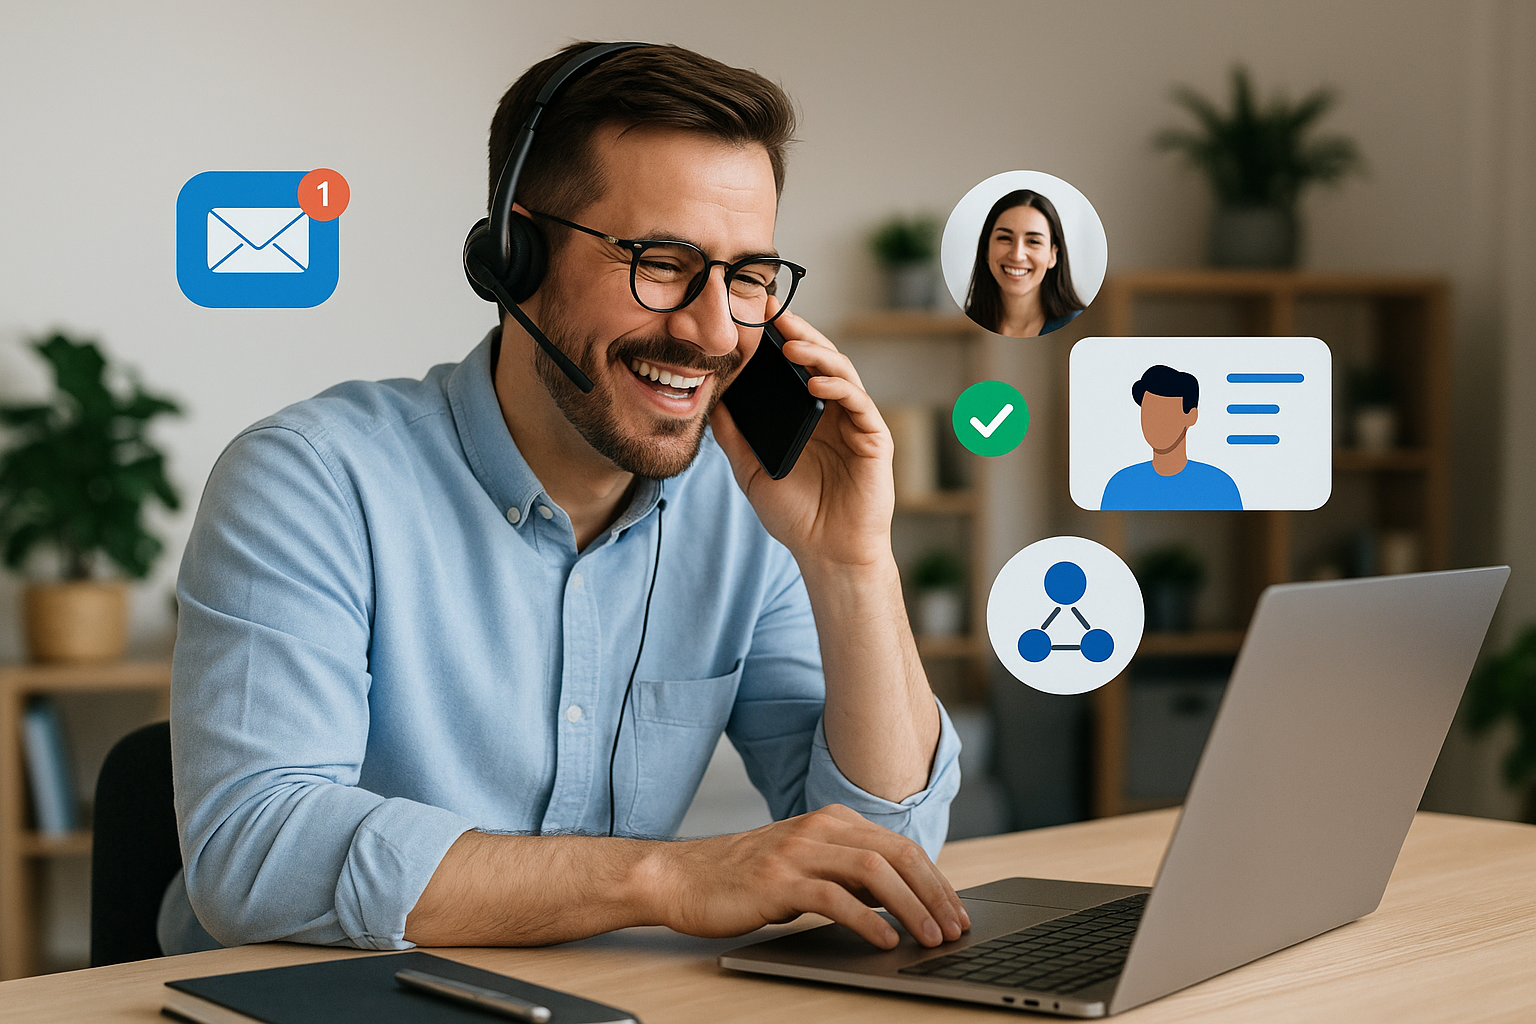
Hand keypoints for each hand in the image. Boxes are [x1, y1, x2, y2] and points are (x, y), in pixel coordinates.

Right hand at [644, 804, 969, 948]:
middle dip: (934, 894)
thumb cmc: (744, 879)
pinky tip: (884, 939)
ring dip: (910, 907)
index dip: (936, 881)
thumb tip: (900, 901)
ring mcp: (797, 851)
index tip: (956, 912)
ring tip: (929, 937)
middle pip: (897, 855)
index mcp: (832, 821)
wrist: (682, 878)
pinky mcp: (777, 880)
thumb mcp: (805, 867)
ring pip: (873, 872)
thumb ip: (846, 875)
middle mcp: (819, 828)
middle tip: (955, 928)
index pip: (900, 847)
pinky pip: (833, 897)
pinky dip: (866, 919)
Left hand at [710, 311, 894, 569]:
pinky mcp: (874, 440)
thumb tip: (708, 399)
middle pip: (819, 359)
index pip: (794, 366)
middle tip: (773, 311)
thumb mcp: (751, 470)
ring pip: (841, 373)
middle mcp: (833, 412)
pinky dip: (838, 388)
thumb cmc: (796, 515)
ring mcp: (855, 423)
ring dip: (817, 355)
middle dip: (797, 333)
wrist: (828, 553)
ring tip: (790, 344)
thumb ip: (733, 436)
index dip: (778, 338)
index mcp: (807, 415)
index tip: (755, 314)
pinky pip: (859, 404)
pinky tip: (816, 383)